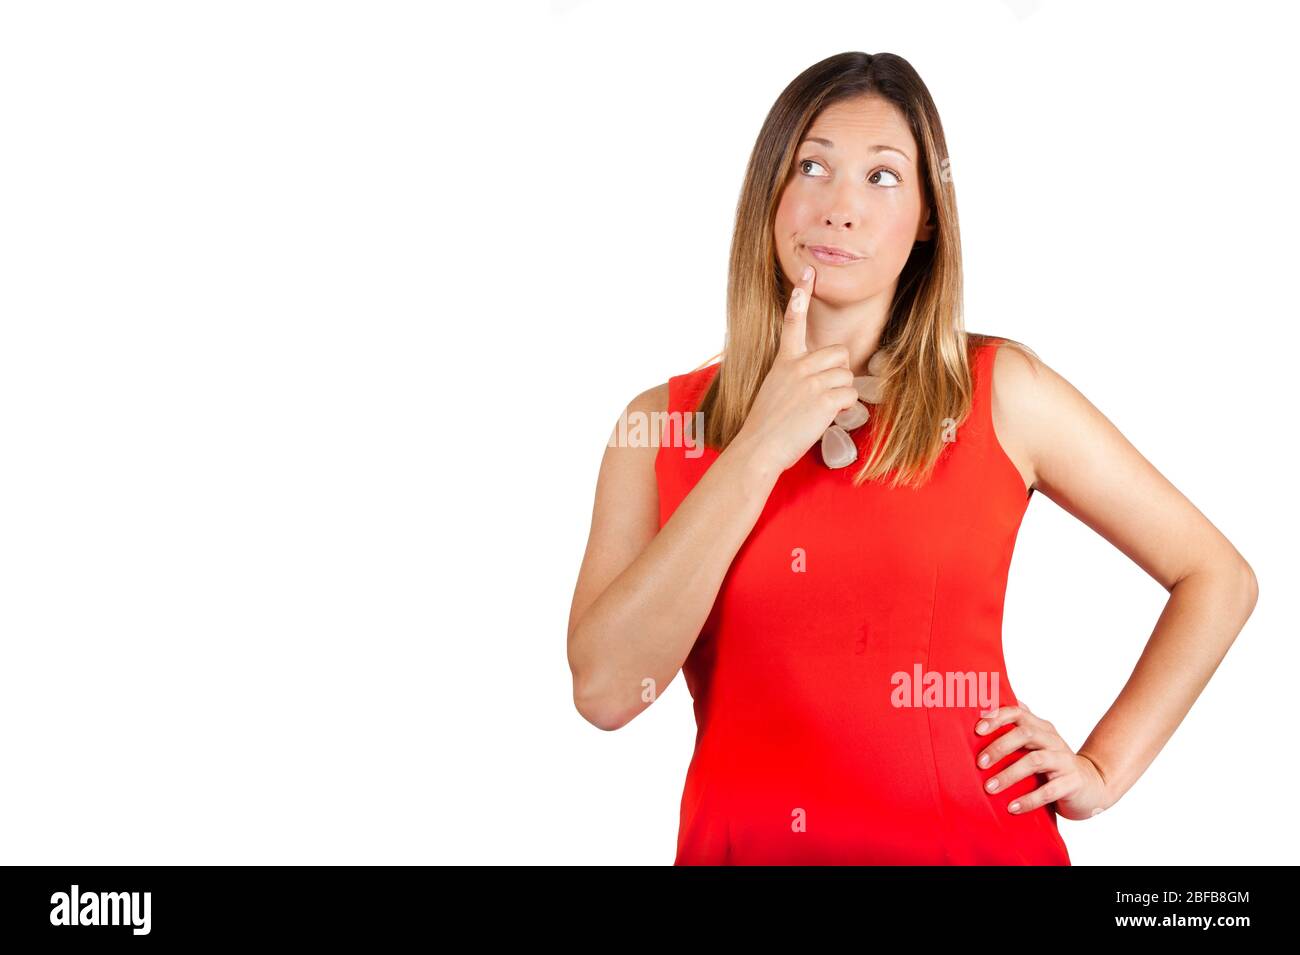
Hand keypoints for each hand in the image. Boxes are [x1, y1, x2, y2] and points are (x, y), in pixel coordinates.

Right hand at [732, 265, 860, 473]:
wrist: (758, 448)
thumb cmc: (765, 425)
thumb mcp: (773, 389)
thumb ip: (793, 376)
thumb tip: (818, 379)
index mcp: (784, 361)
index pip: (793, 322)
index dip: (801, 296)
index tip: (808, 273)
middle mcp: (798, 366)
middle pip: (839, 353)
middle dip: (838, 372)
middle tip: (824, 393)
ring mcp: (812, 382)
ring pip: (847, 375)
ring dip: (841, 393)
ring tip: (820, 410)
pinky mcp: (825, 399)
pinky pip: (851, 395)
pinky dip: (844, 409)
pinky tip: (826, 418)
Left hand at [974, 702, 1111, 820]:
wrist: (1093, 785)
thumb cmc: (1054, 764)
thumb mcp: (1037, 744)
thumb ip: (1017, 729)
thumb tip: (986, 707)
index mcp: (1041, 728)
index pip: (1018, 713)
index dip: (997, 718)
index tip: (977, 730)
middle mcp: (1053, 740)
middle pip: (1025, 734)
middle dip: (999, 747)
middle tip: (979, 763)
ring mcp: (1065, 761)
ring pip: (1035, 761)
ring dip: (1009, 774)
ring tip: (990, 788)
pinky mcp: (1073, 783)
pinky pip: (1050, 790)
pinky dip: (1029, 799)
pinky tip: (1012, 807)